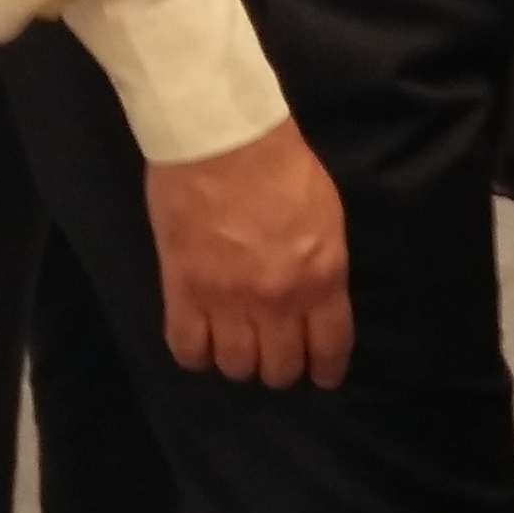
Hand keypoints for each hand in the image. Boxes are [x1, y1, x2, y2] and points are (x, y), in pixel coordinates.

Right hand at [144, 117, 351, 388]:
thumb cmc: (280, 164)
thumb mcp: (326, 216)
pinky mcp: (184, 291)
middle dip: (278, 366)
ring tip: (233, 342)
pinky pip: (188, 349)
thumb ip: (322, 266)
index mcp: (322, 277)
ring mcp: (228, 300)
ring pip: (235, 365)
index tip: (319, 375)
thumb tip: (314, 299)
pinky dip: (195, 353)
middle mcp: (278, 300)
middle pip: (279, 367)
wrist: (221, 137)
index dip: (324, 370)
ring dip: (237, 360)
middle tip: (270, 352)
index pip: (330, 348)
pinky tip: (200, 340)